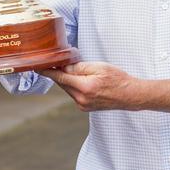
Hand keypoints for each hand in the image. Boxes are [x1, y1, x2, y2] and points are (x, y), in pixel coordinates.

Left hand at [43, 62, 169, 119]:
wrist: (131, 95)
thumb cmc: (118, 79)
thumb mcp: (99, 67)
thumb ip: (80, 67)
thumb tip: (64, 66)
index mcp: (84, 87)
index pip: (60, 77)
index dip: (48, 71)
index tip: (38, 67)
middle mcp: (81, 99)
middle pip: (62, 83)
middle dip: (59, 72)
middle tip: (56, 61)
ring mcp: (83, 106)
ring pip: (68, 89)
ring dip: (67, 79)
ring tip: (73, 69)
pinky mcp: (85, 108)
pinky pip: (74, 94)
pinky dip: (73, 86)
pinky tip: (80, 80)